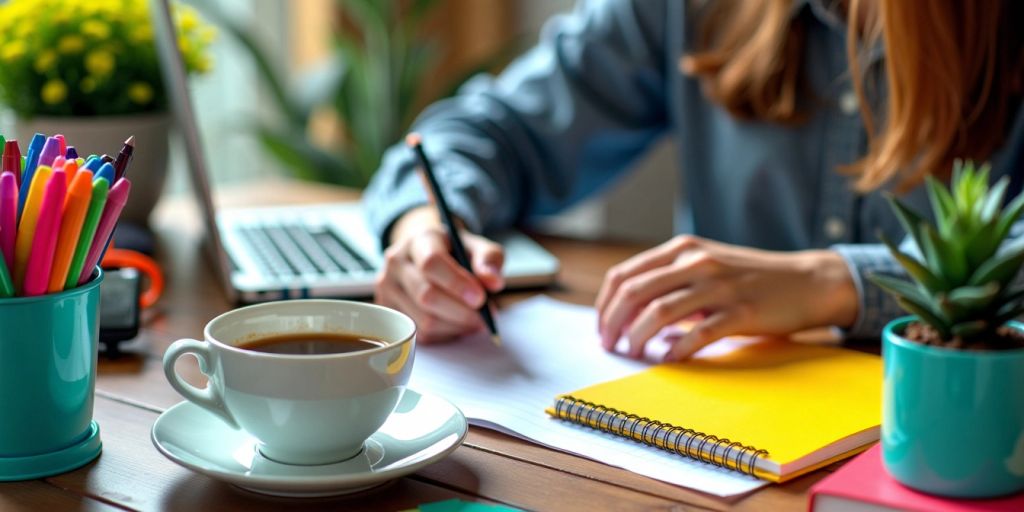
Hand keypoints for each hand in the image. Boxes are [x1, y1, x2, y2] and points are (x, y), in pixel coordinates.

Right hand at [375, 206, 504, 342]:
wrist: (424, 255)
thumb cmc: (453, 252)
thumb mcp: (475, 246)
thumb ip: (489, 259)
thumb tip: (494, 282)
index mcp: (418, 241)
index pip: (431, 263)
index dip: (456, 283)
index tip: (480, 297)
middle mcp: (396, 263)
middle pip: (426, 296)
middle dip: (462, 311)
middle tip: (485, 316)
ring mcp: (387, 289)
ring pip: (423, 321)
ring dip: (456, 326)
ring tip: (474, 320)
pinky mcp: (389, 313)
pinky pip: (420, 335)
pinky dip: (446, 334)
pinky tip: (456, 323)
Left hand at [595, 235, 857, 360]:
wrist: (807, 281)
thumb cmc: (751, 278)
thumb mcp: (706, 265)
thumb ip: (670, 279)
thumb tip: (628, 311)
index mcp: (683, 249)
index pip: (625, 274)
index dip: (605, 304)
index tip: (602, 327)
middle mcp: (696, 262)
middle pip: (635, 292)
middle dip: (613, 323)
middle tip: (608, 345)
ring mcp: (719, 286)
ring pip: (659, 312)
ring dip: (638, 338)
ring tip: (633, 354)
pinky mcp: (741, 312)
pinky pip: (698, 334)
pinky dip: (677, 349)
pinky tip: (669, 358)